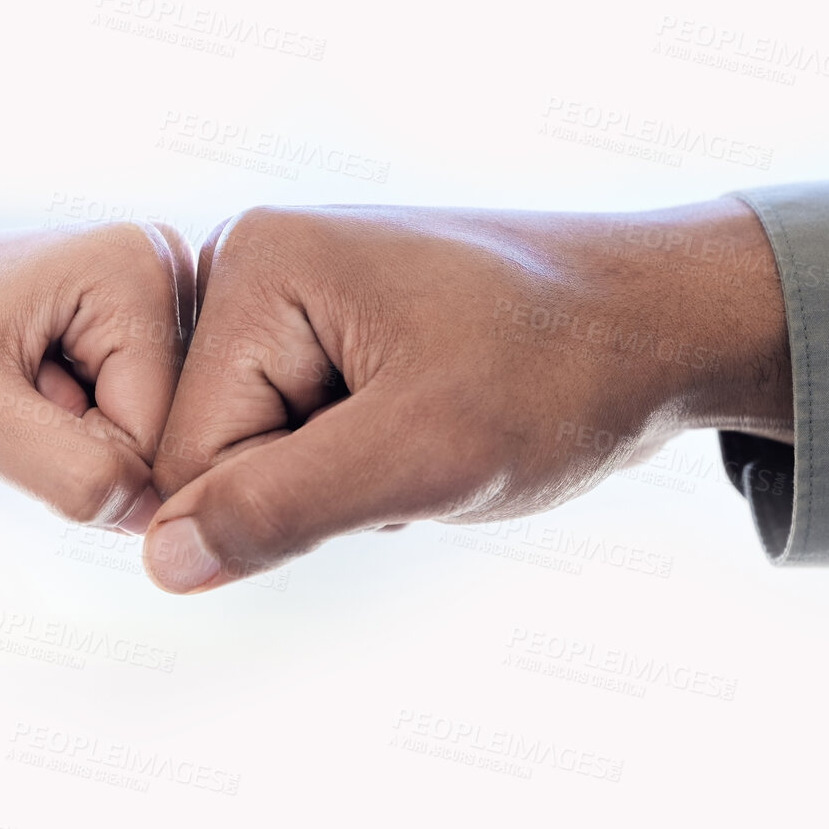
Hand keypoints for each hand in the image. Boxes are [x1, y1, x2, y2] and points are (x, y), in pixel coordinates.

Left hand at [0, 217, 192, 532]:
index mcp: (136, 264)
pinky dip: (60, 438)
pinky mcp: (118, 335)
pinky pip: (119, 434)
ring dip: (65, 446)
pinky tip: (10, 393)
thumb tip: (160, 517)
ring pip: (142, 443)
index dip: (81, 458)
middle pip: (163, 434)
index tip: (2, 406)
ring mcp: (142, 304)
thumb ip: (72, 473)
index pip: (162, 430)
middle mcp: (159, 269)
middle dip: (79, 449)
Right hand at [142, 199, 791, 591]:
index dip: (286, 501)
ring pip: (266, 460)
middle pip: (218, 453)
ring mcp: (296, 300)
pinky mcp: (333, 333)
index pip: (188, 452)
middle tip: (424, 444)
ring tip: (440, 429)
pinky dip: (372, 465)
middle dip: (320, 487)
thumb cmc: (561, 374)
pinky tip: (440, 424)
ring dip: (352, 483)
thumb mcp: (423, 455)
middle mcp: (258, 267)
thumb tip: (160, 562)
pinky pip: (308, 443)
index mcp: (257, 266)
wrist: (668, 325)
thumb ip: (280, 509)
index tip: (394, 457)